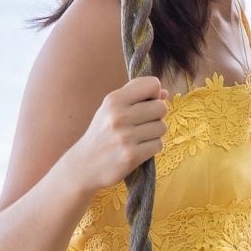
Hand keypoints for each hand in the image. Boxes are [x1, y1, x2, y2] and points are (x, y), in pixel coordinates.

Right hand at [74, 76, 169, 192]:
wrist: (84, 165)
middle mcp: (118, 116)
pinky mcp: (131, 156)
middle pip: (161, 107)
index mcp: (113, 100)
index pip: (152, 85)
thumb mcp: (111, 109)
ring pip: (162, 127)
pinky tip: (138, 149)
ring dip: (155, 133)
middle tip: (143, 124)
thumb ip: (137, 97)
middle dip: (157, 116)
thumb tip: (165, 93)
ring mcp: (125, 137)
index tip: (146, 103)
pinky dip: (152, 147)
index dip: (154, 94)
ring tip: (139, 137)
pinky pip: (158, 145)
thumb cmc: (102, 134)